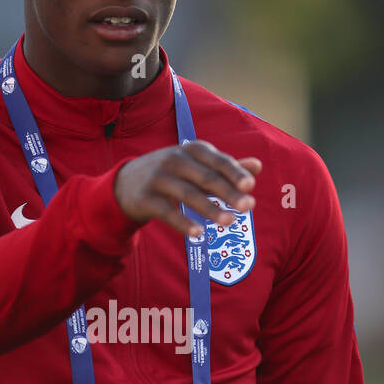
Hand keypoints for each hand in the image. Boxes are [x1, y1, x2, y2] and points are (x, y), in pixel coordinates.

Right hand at [113, 140, 261, 237]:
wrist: (125, 183)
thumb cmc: (171, 174)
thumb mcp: (196, 165)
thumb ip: (226, 167)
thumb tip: (258, 165)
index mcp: (191, 150)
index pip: (217, 160)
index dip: (234, 173)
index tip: (251, 186)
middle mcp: (174, 160)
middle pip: (206, 177)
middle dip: (228, 192)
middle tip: (249, 206)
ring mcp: (158, 178)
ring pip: (188, 194)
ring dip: (210, 208)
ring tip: (229, 222)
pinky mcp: (145, 198)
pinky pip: (167, 212)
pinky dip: (183, 222)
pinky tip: (199, 233)